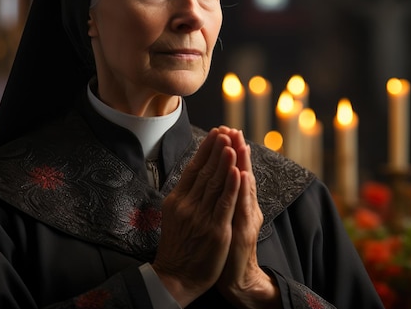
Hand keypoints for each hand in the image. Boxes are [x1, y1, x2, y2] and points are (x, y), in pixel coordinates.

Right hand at [153, 128, 241, 306]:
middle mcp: (187, 205)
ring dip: (224, 162)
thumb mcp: (173, 216)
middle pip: (204, 172)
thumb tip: (192, 174)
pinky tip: (237, 171)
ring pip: (215, 184)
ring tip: (231, 143)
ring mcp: (201, 217)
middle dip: (216, 150)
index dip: (205, 150)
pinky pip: (225, 204)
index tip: (215, 134)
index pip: (193, 169)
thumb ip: (183, 196)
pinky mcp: (215, 230)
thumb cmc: (177, 247)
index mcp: (177, 200)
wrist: (176, 278)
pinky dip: (231, 186)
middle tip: (225, 131)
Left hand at [217, 128, 279, 308]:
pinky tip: (241, 174)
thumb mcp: (226, 218)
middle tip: (233, 129)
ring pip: (245, 186)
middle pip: (242, 173)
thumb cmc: (227, 247)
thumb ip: (225, 198)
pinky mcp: (243, 232)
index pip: (236, 171)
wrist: (235, 277)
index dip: (233, 152)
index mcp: (239, 203)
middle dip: (237, 150)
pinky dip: (242, 189)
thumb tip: (220, 177)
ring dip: (241, 163)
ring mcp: (246, 219)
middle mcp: (246, 207)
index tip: (228, 131)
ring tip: (239, 143)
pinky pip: (242, 207)